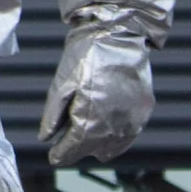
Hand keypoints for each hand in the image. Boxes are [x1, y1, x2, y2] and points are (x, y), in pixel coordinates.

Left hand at [41, 19, 155, 167]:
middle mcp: (113, 127)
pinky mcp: (144, 112)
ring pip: (112, 148)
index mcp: (89, 121)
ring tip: (88, 131)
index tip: (54, 156)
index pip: (73, 150)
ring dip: (98, 145)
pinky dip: (117, 136)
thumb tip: (46, 139)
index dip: (61, 154)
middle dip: (77, 148)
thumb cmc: (85, 56)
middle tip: (67, 141)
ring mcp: (132, 121)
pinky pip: (129, 136)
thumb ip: (52, 116)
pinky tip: (107, 125)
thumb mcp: (61, 85)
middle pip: (92, 151)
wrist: (117, 34)